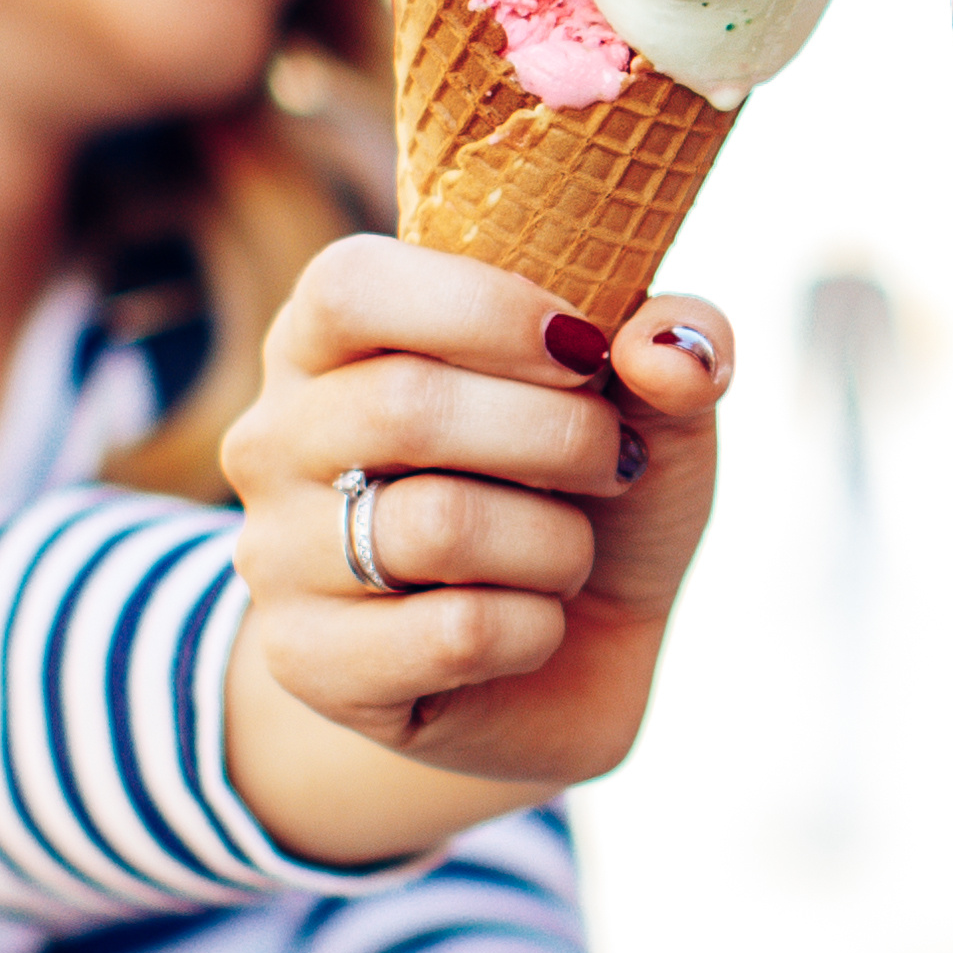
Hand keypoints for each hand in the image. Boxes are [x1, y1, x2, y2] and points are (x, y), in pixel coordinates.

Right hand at [219, 240, 733, 792]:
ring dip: (555, 543)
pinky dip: (534, 630)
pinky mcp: (306, 663)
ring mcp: (276, 554)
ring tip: (567, 553)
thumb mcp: (655, 404)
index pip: (353, 286)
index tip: (583, 348)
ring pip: (435, 526)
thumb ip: (677, 342)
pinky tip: (530, 628)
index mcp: (328, 339)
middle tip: (612, 463)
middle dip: (559, 435)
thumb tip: (666, 354)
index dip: (484, 307)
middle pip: (406, 405)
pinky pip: (453, 634)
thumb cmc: (589, 497)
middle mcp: (276, 437)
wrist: (572, 666)